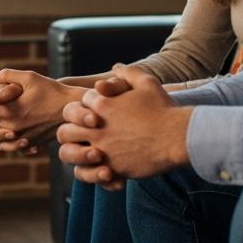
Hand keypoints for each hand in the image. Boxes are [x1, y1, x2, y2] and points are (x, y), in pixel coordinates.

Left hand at [0, 69, 84, 154]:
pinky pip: (11, 147)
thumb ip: (6, 75)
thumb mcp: (29, 77)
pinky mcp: (31, 145)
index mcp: (10, 111)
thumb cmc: (52, 90)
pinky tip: (14, 130)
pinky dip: (9, 140)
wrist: (74, 110)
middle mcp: (13, 128)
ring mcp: (22, 139)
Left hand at [57, 64, 192, 189]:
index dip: (84, 110)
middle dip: (71, 130)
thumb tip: (116, 67)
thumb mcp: (146, 83)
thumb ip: (127, 73)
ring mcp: (102, 149)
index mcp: (101, 104)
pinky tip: (103, 168)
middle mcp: (96, 127)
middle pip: (65, 129)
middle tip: (86, 134)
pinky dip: (90, 173)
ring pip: (68, 153)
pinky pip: (86, 174)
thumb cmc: (163, 109)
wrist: (178, 137)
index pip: (76, 105)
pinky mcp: (111, 168)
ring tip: (89, 152)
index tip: (96, 115)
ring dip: (74, 153)